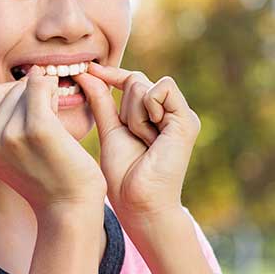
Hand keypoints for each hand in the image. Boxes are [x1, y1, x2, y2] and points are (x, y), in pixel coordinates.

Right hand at [0, 66, 106, 211]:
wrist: (69, 209)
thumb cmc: (48, 177)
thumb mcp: (13, 151)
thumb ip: (6, 120)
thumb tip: (28, 75)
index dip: (17, 97)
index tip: (36, 116)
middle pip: (8, 88)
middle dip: (31, 94)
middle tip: (50, 120)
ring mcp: (9, 133)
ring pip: (26, 86)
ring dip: (46, 93)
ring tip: (56, 121)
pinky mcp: (37, 128)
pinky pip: (41, 86)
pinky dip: (53, 89)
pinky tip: (63, 105)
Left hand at [72, 63, 200, 219]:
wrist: (139, 203)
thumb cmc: (125, 174)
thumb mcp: (110, 130)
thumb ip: (102, 102)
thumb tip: (87, 73)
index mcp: (155, 114)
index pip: (133, 80)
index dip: (111, 75)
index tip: (88, 70)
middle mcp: (171, 112)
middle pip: (136, 81)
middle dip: (124, 108)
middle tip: (134, 138)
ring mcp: (181, 116)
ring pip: (144, 85)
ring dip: (133, 115)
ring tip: (143, 141)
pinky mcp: (187, 120)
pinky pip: (160, 90)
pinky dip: (147, 109)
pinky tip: (151, 135)